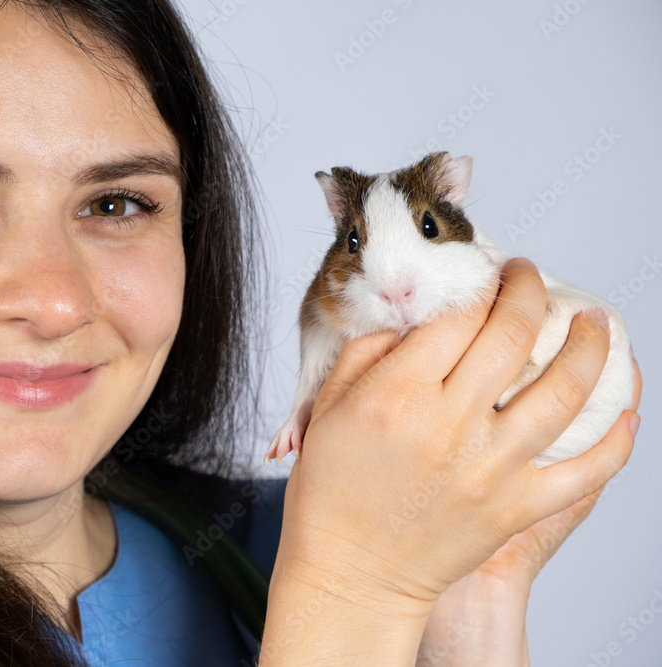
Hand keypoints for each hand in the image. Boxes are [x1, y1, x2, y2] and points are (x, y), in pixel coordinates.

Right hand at [262, 258, 638, 664]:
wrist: (350, 576)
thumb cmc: (330, 495)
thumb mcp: (327, 411)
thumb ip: (368, 354)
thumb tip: (415, 323)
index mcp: (397, 393)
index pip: (457, 316)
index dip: (478, 286)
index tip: (485, 278)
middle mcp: (449, 423)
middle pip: (513, 334)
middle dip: (531, 292)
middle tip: (532, 279)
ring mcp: (489, 467)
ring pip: (563, 390)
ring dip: (590, 347)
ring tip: (596, 325)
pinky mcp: (515, 508)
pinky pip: (586, 472)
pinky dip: (615, 441)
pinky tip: (625, 413)